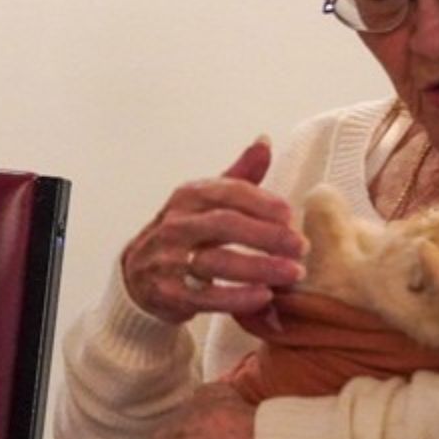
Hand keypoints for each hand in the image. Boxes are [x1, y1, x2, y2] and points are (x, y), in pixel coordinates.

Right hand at [121, 138, 305, 324]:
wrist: (138, 275)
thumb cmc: (185, 234)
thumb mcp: (206, 200)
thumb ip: (239, 175)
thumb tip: (265, 141)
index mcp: (188, 196)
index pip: (228, 192)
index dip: (262, 202)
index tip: (290, 215)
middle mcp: (175, 224)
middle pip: (225, 224)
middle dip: (267, 235)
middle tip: (300, 247)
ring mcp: (168, 259)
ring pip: (216, 261)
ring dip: (259, 268)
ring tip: (292, 274)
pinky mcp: (169, 293)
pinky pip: (206, 297)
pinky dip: (237, 297)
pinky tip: (265, 296)